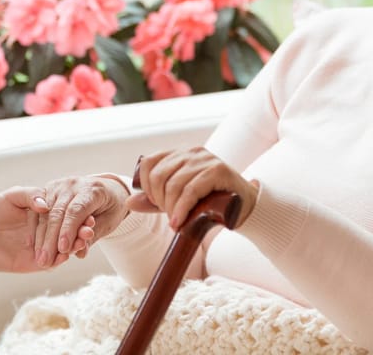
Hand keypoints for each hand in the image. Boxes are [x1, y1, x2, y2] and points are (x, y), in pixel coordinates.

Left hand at [0, 186, 94, 272]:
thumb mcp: (12, 196)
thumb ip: (31, 196)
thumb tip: (46, 204)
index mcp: (44, 211)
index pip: (65, 213)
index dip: (78, 213)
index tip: (89, 211)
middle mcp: (46, 229)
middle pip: (69, 230)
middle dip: (81, 229)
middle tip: (90, 228)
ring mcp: (42, 246)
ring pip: (65, 247)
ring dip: (76, 243)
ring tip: (85, 239)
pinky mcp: (35, 262)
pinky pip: (53, 262)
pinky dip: (62, 258)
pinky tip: (69, 253)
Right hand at [33, 175, 130, 267]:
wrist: (108, 188)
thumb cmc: (111, 207)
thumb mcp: (110, 221)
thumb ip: (94, 235)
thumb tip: (80, 254)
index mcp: (92, 189)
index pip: (76, 210)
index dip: (68, 230)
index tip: (63, 250)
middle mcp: (73, 184)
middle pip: (58, 212)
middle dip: (51, 239)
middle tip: (46, 261)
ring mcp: (59, 185)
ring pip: (46, 213)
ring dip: (41, 237)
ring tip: (40, 258)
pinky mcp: (49, 190)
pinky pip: (40, 211)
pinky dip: (37, 229)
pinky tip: (35, 246)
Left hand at [128, 147, 258, 230]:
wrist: (244, 207)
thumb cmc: (210, 202)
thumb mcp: (178, 201)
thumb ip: (154, 201)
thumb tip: (129, 203)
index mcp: (179, 153)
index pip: (149, 163)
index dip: (147, 186)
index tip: (156, 203)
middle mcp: (191, 151)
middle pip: (159, 175)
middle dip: (159, 200)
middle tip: (170, 215)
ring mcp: (205, 158)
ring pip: (174, 184)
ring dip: (171, 208)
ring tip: (177, 221)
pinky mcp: (217, 170)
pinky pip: (191, 190)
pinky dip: (181, 209)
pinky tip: (180, 222)